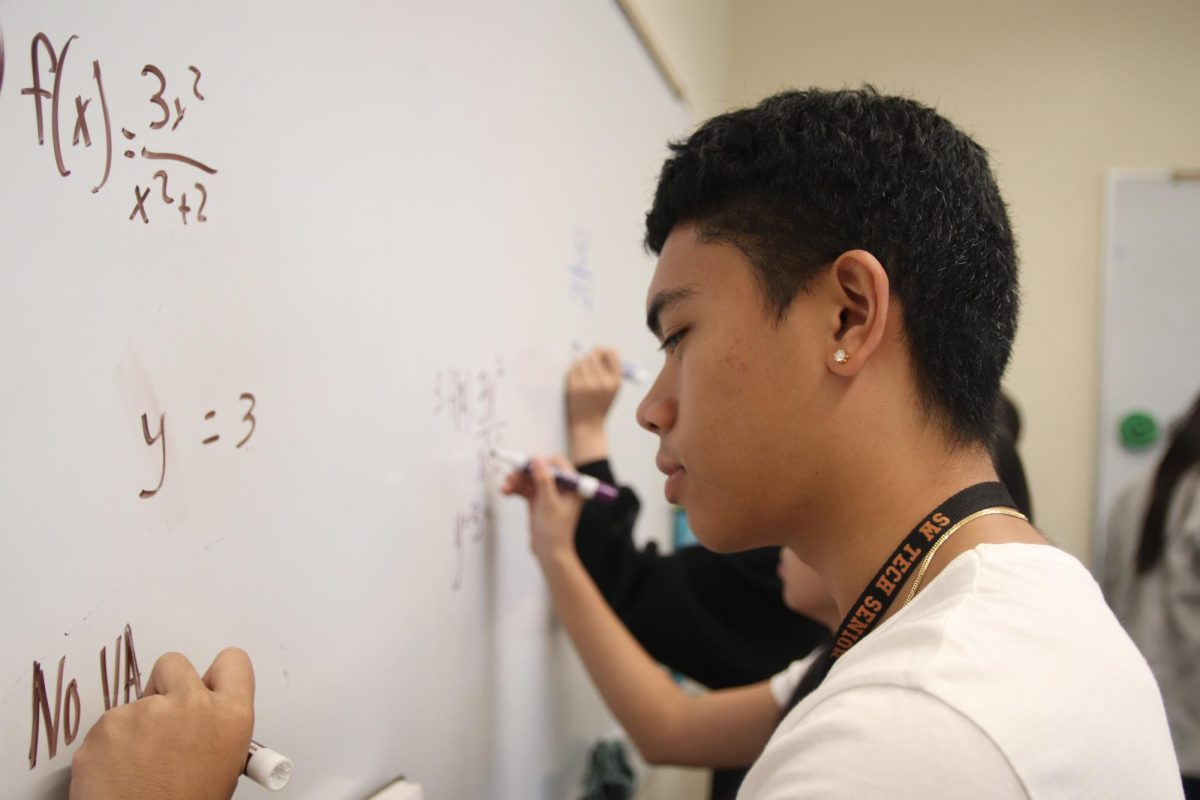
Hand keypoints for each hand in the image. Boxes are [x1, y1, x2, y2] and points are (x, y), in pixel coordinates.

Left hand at [70, 648, 254, 799]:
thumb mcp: (224, 768)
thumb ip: (218, 728)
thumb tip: (207, 716)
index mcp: (230, 717)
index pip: (233, 662)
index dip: (217, 674)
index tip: (206, 683)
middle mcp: (191, 705)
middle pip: (175, 664)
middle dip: (166, 686)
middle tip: (164, 719)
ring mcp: (145, 712)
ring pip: (136, 702)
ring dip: (136, 725)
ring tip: (139, 768)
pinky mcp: (107, 726)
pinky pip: (108, 726)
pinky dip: (109, 747)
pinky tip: (119, 775)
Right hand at [501, 455, 584, 564]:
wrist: (549, 552)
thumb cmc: (555, 531)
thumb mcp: (549, 503)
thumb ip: (544, 480)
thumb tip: (538, 459)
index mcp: (572, 486)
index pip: (557, 464)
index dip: (541, 462)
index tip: (527, 464)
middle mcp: (561, 487)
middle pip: (540, 470)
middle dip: (525, 472)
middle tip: (511, 475)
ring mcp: (549, 493)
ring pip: (530, 479)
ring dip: (517, 481)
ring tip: (506, 486)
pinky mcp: (538, 500)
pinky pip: (525, 489)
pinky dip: (516, 489)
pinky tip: (506, 491)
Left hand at [566, 347, 621, 462]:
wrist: (588, 425)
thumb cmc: (600, 404)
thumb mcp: (613, 389)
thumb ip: (610, 370)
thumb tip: (602, 349)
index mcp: (615, 381)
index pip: (612, 354)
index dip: (604, 351)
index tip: (600, 354)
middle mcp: (603, 382)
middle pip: (594, 355)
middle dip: (590, 357)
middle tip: (588, 362)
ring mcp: (587, 385)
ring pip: (581, 361)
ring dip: (580, 364)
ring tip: (582, 375)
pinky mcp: (573, 387)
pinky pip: (571, 370)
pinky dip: (572, 372)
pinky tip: (576, 382)